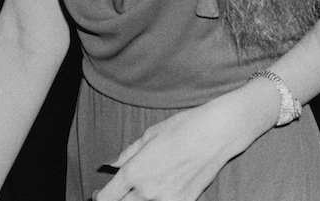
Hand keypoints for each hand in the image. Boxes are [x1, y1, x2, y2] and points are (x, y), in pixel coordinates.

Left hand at [93, 82, 279, 200]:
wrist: (219, 132)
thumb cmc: (185, 126)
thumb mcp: (150, 135)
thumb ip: (127, 154)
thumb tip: (111, 165)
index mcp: (134, 172)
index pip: (105, 198)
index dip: (100, 196)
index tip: (101, 192)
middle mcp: (147, 191)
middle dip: (119, 200)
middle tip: (123, 191)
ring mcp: (166, 200)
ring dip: (138, 200)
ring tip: (145, 188)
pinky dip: (158, 200)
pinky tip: (162, 190)